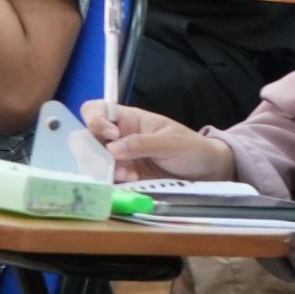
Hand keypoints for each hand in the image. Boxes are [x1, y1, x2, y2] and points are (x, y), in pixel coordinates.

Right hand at [81, 100, 236, 183]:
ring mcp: (121, 159)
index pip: (97, 110)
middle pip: (88, 139)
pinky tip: (132, 181)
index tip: (111, 135)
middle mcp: (119, 138)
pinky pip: (109, 180)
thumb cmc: (191, 148)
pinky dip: (115, 183)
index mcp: (130, 119)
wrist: (206, 172)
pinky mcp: (126, 178)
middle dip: (95, 151)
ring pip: (95, 162)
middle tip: (112, 162)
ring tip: (129, 174)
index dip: (95, 120)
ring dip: (106, 169)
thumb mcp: (171, 142)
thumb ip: (142, 143)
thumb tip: (112, 148)